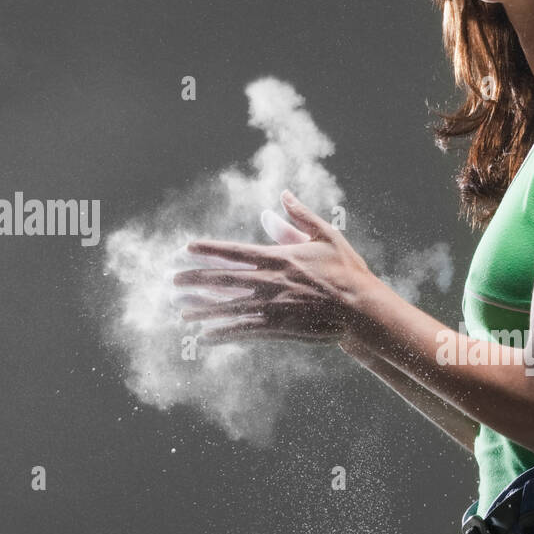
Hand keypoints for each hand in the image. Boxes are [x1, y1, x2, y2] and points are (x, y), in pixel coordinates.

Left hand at [173, 191, 374, 344]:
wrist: (362, 308)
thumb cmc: (348, 270)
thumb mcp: (327, 236)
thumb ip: (300, 216)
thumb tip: (283, 195)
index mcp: (278, 257)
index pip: (233, 251)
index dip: (207, 249)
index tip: (185, 248)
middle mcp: (269, 281)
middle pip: (222, 279)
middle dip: (194, 279)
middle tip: (172, 281)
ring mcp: (272, 306)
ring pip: (228, 307)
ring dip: (202, 310)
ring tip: (181, 312)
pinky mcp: (279, 327)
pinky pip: (243, 331)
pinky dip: (223, 334)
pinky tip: (206, 337)